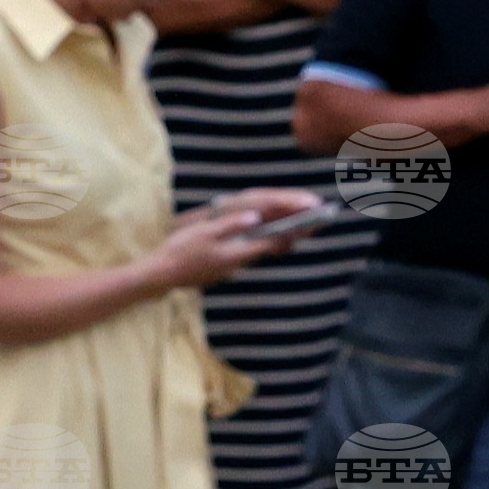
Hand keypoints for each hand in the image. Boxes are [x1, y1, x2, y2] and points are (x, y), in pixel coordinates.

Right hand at [157, 192, 316, 286]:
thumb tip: (254, 217)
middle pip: (277, 242)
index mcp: (237, 250)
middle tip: (323, 218)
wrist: (164, 275)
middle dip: (301, 230)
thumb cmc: (180, 252)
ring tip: (311, 224)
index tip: (312, 214)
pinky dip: (274, 241)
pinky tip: (283, 235)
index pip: (273, 237)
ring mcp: (238, 262)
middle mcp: (242, 259)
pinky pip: (259, 249)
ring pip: (270, 247)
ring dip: (291, 236)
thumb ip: (229, 226)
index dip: (294, 225)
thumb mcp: (203, 235)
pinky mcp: (232, 262)